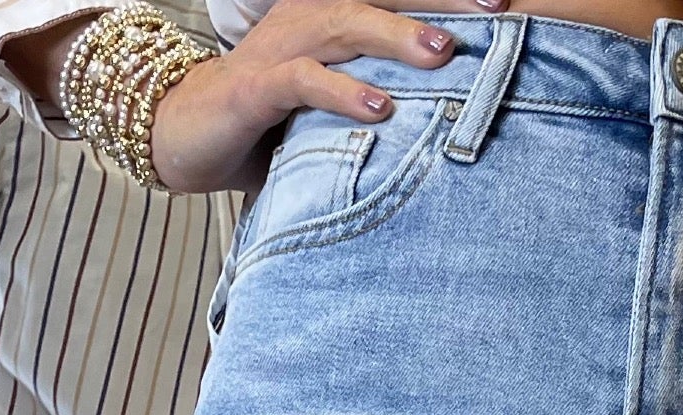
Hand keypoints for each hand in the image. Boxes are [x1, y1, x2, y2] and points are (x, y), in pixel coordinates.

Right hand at [2, 1, 459, 193]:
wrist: (187, 134)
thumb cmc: (273, 119)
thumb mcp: (339, 101)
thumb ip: (390, 97)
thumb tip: (460, 118)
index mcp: (334, 13)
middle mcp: (311, 17)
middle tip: (495, 6)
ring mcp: (283, 47)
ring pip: (346, 24)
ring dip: (397, 38)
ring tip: (443, 54)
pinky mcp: (257, 89)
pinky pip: (304, 82)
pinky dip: (343, 92)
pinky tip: (380, 109)